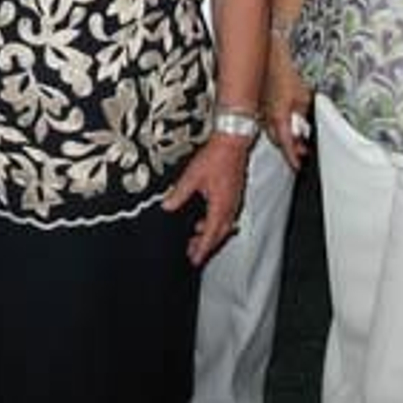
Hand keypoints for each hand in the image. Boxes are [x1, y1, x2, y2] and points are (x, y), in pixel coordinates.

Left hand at [163, 132, 250, 265]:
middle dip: (206, 245)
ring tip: (197, 237)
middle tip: (194, 253)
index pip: (210, 234)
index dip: (202, 249)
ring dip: (211, 234)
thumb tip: (168, 206)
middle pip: (219, 234)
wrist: (232, 142)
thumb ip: (179, 193)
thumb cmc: (216, 156)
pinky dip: (216, 222)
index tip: (195, 259)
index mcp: (220, 205)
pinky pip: (227, 215)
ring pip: (224, 226)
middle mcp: (230, 206)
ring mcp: (234, 200)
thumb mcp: (192, 175)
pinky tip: (206, 218)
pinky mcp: (234, 193)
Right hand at [263, 39, 313, 170]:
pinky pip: (266, 115)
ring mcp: (259, 106)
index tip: (299, 165)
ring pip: (270, 127)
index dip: (294, 158)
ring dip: (282, 132)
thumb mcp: (305, 94)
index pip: (287, 145)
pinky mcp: (258, 97)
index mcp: (278, 117)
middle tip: (301, 149)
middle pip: (277, 139)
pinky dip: (275, 119)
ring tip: (295, 133)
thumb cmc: (284, 68)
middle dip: (288, 146)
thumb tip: (310, 120)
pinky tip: (283, 114)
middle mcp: (265, 115)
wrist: (269, 50)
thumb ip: (307, 112)